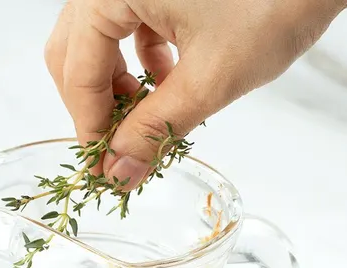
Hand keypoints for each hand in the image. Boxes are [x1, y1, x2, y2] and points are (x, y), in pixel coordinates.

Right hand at [44, 0, 346, 186]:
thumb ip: (155, 129)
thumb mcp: (209, 80)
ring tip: (148, 117)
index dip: (89, 124)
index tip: (105, 166)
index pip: (76, 68)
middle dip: (95, 103)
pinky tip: (169, 82)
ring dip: (115, 84)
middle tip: (120, 147)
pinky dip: (137, 60)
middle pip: (74, 51)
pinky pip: (125, 24)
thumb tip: (119, 171)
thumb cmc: (272, 7)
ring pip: (96, 39)